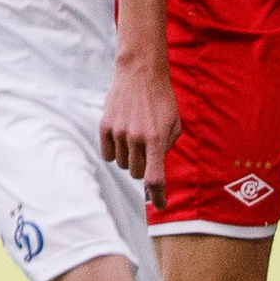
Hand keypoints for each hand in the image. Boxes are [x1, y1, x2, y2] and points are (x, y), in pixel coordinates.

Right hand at [99, 53, 180, 207]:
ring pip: (121, 164)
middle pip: (136, 173)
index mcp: (157, 139)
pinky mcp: (105, 127)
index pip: (155, 177)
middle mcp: (136, 138)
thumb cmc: (162, 100)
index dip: (157, 195)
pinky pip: (107, 155)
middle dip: (143, 168)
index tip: (160, 206)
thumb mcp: (174, 124)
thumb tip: (155, 171)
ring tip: (136, 137)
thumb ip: (167, 147)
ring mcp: (118, 133)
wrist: (140, 74)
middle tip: (147, 152)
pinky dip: (114, 152)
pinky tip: (122, 138)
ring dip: (129, 158)